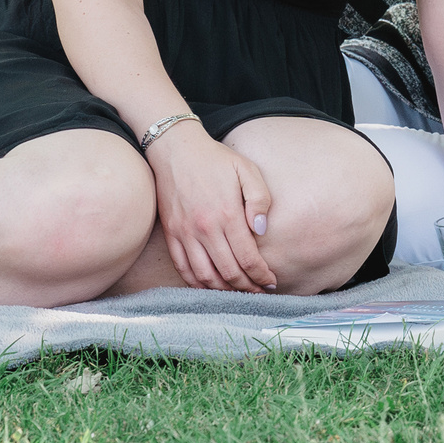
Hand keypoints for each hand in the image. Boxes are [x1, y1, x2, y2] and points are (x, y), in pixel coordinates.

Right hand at [146, 125, 276, 289]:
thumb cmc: (216, 159)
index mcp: (227, 215)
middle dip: (247, 287)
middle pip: (228, 273)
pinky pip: (183, 269)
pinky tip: (211, 286)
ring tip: (239, 293)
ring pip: (205, 277)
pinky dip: (197, 284)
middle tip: (259, 293)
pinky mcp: (172, 235)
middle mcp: (205, 229)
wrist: (176, 149)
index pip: (247, 258)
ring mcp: (185, 234)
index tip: (271, 282)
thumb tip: (261, 231)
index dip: (261, 275)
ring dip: (224, 290)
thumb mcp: (246, 170)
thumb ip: (259, 199)